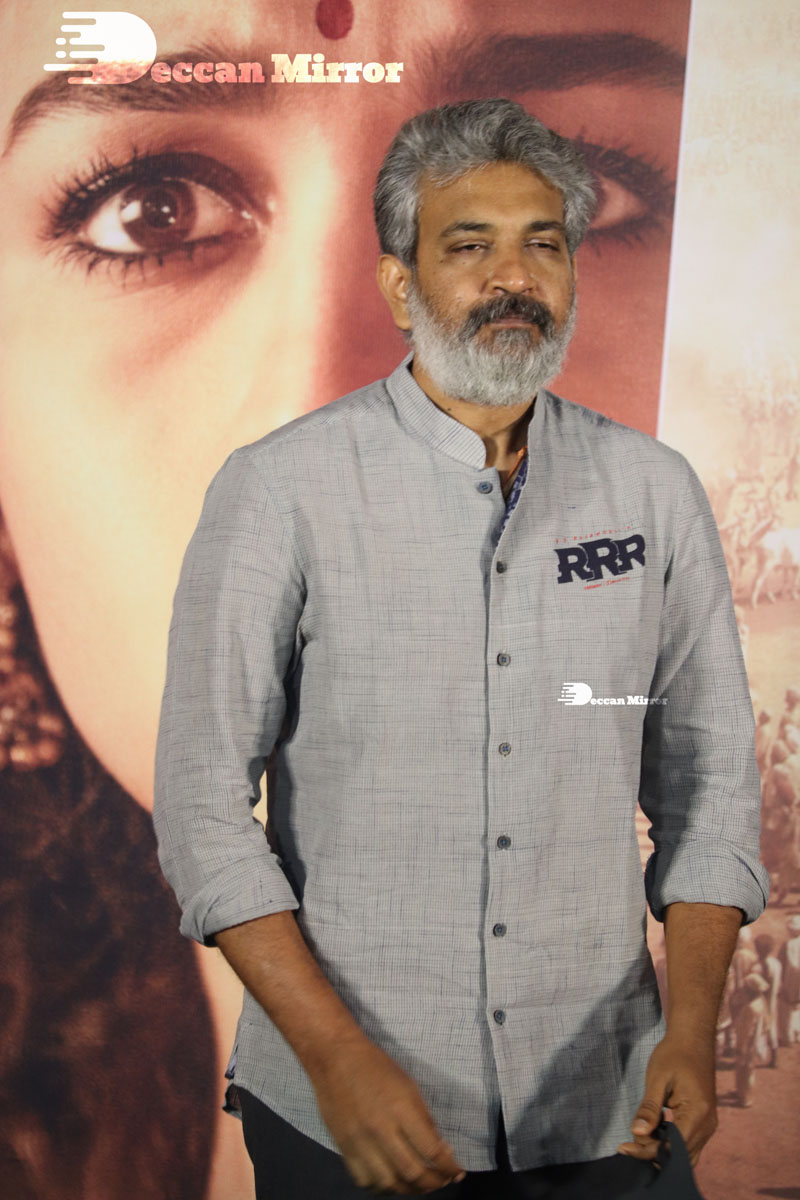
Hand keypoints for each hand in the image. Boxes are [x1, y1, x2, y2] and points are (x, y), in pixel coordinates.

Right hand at [308, 1035, 466, 1194]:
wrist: (335, 1058)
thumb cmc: (377, 1067)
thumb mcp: (409, 1085)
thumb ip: (424, 1119)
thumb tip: (440, 1149)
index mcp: (402, 1109)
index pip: (431, 1150)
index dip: (449, 1167)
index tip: (457, 1171)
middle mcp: (381, 1129)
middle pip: (412, 1172)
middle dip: (434, 1183)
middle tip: (442, 1180)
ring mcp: (360, 1141)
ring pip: (389, 1183)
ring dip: (409, 1189)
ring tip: (420, 1185)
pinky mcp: (344, 1147)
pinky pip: (364, 1180)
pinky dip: (381, 1187)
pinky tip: (391, 1181)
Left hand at [618, 1034, 717, 1166]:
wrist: (693, 1039)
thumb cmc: (673, 1055)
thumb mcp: (657, 1079)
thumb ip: (649, 1108)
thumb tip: (636, 1133)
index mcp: (697, 1115)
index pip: (671, 1148)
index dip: (647, 1151)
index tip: (623, 1147)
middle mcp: (707, 1126)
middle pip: (679, 1155)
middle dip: (652, 1153)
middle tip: (627, 1144)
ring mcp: (707, 1125)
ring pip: (684, 1153)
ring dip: (661, 1151)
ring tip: (638, 1138)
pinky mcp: (703, 1122)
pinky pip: (687, 1143)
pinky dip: (669, 1143)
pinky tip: (652, 1131)